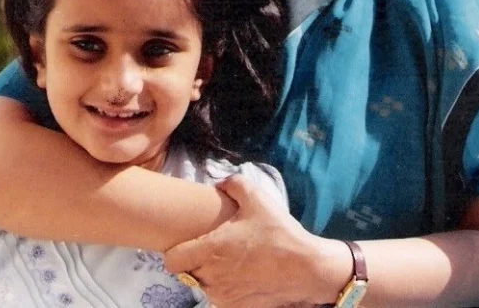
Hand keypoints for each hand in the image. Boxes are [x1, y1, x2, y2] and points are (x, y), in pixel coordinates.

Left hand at [163, 175, 337, 307]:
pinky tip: (244, 274)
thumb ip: (233, 184)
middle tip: (217, 248)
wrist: (307, 269)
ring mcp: (223, 295)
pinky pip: (221, 296)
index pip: (171, 261)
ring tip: (233, 261)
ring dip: (212, 274)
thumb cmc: (280, 234)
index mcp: (210, 250)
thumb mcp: (257, 198)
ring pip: (204, 284)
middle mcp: (211, 277)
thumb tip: (220, 184)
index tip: (187, 244)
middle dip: (198, 260)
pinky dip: (227, 287)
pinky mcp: (235, 307)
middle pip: (188, 271)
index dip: (176, 252)